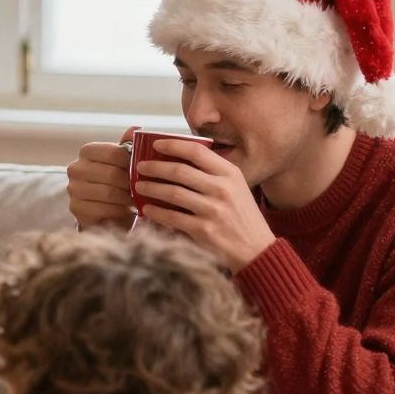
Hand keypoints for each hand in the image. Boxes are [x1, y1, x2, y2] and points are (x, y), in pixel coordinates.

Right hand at [66, 132, 134, 231]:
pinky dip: (118, 211)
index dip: (131, 162)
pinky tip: (125, 210)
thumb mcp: (123, 161)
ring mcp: (73, 189)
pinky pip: (102, 209)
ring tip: (138, 200)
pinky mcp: (75, 208)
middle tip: (144, 189)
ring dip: (126, 198)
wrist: (103, 208)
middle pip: (111, 174)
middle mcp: (75, 168)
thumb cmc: (116, 181)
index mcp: (87, 151)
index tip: (143, 170)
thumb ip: (129, 146)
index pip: (113, 153)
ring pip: (108, 193)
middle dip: (131, 183)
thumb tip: (136, 128)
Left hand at [132, 138, 274, 270]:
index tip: (156, 144)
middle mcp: (222, 189)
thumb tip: (180, 159)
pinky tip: (147, 209)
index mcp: (230, 174)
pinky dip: (155, 212)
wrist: (256, 249)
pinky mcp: (204, 230)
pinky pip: (171, 216)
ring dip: (150, 188)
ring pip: (172, 192)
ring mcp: (213, 209)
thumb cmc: (242, 216)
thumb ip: (214, 173)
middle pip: (179, 170)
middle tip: (140, 167)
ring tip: (138, 186)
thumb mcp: (237, 187)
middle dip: (154, 167)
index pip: (197, 151)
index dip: (173, 145)